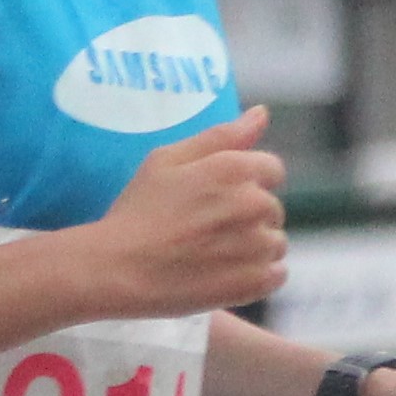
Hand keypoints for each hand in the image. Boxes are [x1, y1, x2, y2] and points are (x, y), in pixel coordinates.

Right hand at [77, 106, 286, 316]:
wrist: (118, 269)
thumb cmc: (138, 211)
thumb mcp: (168, 159)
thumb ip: (220, 136)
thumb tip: (262, 113)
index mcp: (234, 169)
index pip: (272, 170)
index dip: (248, 183)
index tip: (219, 200)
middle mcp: (253, 203)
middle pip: (273, 209)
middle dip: (248, 217)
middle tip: (207, 230)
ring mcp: (256, 246)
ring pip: (275, 243)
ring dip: (254, 248)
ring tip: (214, 255)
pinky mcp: (254, 282)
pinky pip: (277, 275)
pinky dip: (259, 276)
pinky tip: (226, 275)